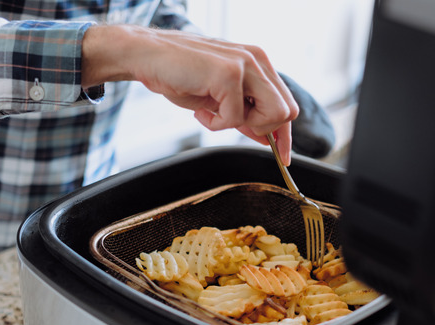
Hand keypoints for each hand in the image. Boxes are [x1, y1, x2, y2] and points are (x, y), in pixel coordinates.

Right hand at [81, 25, 298, 164]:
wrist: (147, 57)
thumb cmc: (178, 75)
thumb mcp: (218, 98)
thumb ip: (245, 113)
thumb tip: (267, 137)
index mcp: (257, 62)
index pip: (286, 103)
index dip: (285, 134)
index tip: (283, 156)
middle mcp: (257, 59)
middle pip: (286, 111)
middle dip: (262, 129)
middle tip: (231, 123)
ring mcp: (245, 64)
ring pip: (272, 115)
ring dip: (242, 124)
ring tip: (215, 114)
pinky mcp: (229, 74)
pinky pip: (235, 118)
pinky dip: (215, 123)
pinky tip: (200, 110)